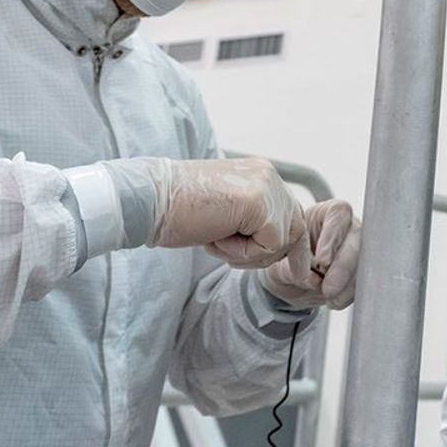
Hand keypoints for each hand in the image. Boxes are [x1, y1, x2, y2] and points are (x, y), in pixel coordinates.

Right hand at [143, 157, 311, 273]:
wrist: (148, 200)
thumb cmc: (178, 211)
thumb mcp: (227, 215)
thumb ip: (255, 222)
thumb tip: (283, 245)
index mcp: (261, 175)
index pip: (291, 215)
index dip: (290, 247)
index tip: (297, 272)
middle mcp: (268, 175)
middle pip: (295, 229)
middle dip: (267, 253)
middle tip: (226, 248)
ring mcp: (266, 185)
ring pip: (283, 240)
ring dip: (250, 253)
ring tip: (216, 238)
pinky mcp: (258, 201)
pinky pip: (268, 245)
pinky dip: (241, 252)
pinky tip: (215, 236)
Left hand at [261, 200, 360, 309]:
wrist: (290, 277)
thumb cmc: (286, 255)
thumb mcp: (282, 257)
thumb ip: (295, 265)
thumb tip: (314, 279)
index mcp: (328, 213)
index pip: (339, 216)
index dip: (332, 238)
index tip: (322, 261)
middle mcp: (349, 227)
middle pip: (357, 240)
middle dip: (344, 267)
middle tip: (328, 288)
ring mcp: (358, 248)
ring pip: (363, 263)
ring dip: (348, 284)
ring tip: (329, 298)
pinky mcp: (360, 270)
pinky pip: (362, 282)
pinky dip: (349, 294)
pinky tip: (335, 301)